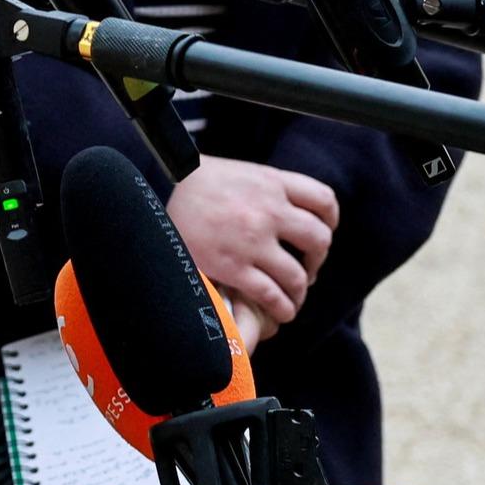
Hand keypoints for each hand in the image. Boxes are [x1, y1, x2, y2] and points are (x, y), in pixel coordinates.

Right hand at [165, 158, 339, 335]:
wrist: (154, 197)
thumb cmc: (196, 187)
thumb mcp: (239, 175)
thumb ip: (268, 189)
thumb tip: (293, 210)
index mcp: (270, 182)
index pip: (323, 200)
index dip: (330, 221)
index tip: (322, 233)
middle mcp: (267, 210)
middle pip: (319, 240)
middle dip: (317, 260)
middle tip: (306, 270)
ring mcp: (252, 241)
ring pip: (298, 276)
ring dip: (299, 292)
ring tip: (291, 297)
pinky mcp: (234, 267)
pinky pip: (273, 295)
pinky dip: (282, 307)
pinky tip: (280, 310)